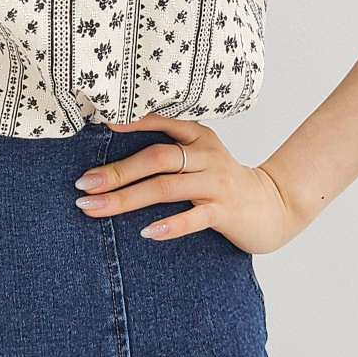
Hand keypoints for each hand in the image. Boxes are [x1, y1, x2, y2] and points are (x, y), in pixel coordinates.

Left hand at [73, 113, 309, 255]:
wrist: (274, 206)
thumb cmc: (223, 183)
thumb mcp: (200, 158)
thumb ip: (168, 153)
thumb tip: (114, 161)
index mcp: (198, 137)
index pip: (162, 123)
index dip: (133, 123)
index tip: (102, 126)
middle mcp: (206, 156)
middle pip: (156, 159)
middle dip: (116, 172)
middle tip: (83, 185)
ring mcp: (216, 184)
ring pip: (167, 187)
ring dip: (127, 199)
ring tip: (96, 208)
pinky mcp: (225, 212)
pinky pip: (194, 218)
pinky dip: (170, 225)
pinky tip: (147, 233)